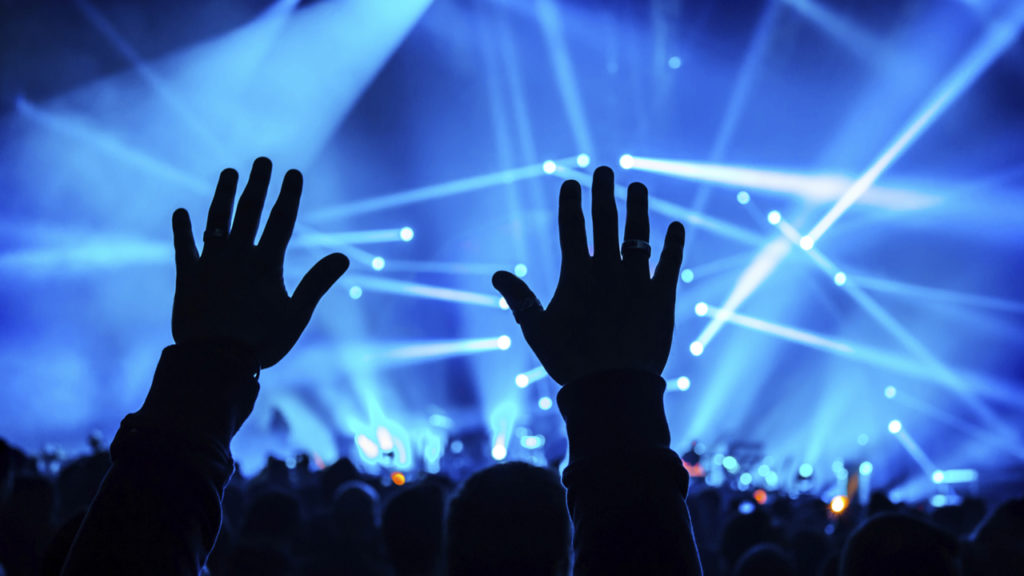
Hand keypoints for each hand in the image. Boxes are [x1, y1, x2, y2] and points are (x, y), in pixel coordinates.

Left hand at [171, 157, 348, 368]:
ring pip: (217, 221)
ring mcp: (210, 264)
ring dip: (223, 195)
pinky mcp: (187, 277)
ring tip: (228, 173)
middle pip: (249, 211)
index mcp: (266, 264)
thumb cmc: (261, 342)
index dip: (288, 195)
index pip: (281, 221)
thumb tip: (343, 257)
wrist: (214, 361)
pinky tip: (181, 212)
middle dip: (257, 184)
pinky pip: (184, 247)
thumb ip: (317, 282)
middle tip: (262, 160)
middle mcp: (237, 256)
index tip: (293, 172)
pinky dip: (182, 230)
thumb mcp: (296, 315)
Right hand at [492, 166, 684, 384]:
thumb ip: (519, 299)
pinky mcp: (662, 297)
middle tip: (605, 170)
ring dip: (638, 209)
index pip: (573, 229)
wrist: (613, 387)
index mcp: (577, 275)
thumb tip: (496, 275)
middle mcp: (608, 270)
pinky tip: (676, 226)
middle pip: (605, 222)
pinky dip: (674, 244)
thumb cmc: (570, 361)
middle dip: (604, 192)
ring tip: (638, 187)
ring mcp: (637, 281)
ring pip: (639, 235)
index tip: (572, 183)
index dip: (571, 203)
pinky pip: (670, 264)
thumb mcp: (537, 330)